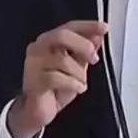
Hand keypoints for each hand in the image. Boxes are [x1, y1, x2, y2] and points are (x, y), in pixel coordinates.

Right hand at [8, 20, 108, 137]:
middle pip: (62, 36)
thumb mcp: (77, 67)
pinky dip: (72, 84)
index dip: (88, 26)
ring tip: (80, 83)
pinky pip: (57, 78)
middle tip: (94, 58)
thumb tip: (97, 37)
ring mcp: (34, 64)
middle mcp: (39, 48)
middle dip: (83, 45)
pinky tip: (76, 88)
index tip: (104, 28)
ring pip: (63, 60)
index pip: (70, 27)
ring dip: (79, 74)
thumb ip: (85, 51)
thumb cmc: (55, 88)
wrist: (38, 111)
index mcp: (50, 41)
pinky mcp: (33, 80)